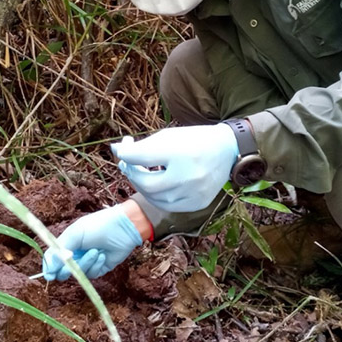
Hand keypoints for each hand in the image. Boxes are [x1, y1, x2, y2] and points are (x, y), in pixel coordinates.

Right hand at [42, 205, 142, 280]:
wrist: (123, 228)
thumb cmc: (98, 226)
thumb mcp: (75, 234)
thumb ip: (60, 251)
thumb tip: (49, 269)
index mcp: (67, 243)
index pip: (52, 259)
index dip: (49, 268)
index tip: (50, 275)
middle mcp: (75, 254)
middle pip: (63, 271)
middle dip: (68, 268)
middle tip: (73, 260)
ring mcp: (87, 262)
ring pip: (78, 274)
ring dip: (86, 263)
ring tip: (96, 251)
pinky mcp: (99, 268)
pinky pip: (92, 274)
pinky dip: (96, 265)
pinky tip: (103, 255)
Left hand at [111, 124, 237, 211]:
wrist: (226, 150)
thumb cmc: (192, 140)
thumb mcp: (167, 136)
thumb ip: (141, 146)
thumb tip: (116, 151)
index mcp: (179, 152)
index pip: (141, 156)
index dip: (126, 154)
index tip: (121, 150)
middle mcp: (188, 175)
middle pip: (146, 183)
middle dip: (132, 174)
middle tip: (128, 165)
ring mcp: (194, 193)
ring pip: (155, 198)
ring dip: (143, 187)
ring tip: (142, 175)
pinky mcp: (198, 203)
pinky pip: (169, 206)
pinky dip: (158, 197)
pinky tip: (157, 186)